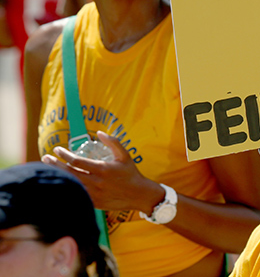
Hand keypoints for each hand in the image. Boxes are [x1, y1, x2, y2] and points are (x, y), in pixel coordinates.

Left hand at [41, 131, 161, 211]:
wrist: (139, 195)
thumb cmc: (131, 173)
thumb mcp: (125, 155)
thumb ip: (113, 142)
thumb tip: (100, 132)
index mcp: (103, 169)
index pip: (77, 161)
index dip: (64, 155)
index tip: (57, 149)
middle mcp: (96, 182)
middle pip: (70, 173)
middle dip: (55, 164)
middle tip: (45, 157)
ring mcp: (94, 194)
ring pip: (71, 184)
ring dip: (59, 176)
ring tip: (49, 169)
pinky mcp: (94, 202)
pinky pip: (77, 195)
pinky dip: (67, 188)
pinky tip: (60, 184)